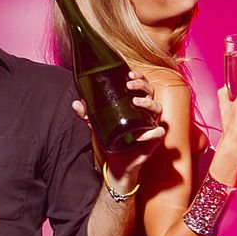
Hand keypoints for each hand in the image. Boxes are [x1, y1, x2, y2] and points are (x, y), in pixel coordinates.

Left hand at [73, 70, 165, 188]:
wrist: (118, 161)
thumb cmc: (112, 139)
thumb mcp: (97, 124)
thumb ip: (87, 114)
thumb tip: (76, 103)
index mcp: (135, 103)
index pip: (141, 85)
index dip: (138, 77)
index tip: (129, 74)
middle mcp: (146, 111)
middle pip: (150, 91)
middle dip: (141, 85)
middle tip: (129, 85)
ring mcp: (151, 123)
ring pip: (157, 107)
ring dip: (148, 103)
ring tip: (135, 101)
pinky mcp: (153, 138)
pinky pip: (159, 132)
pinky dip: (157, 131)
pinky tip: (153, 130)